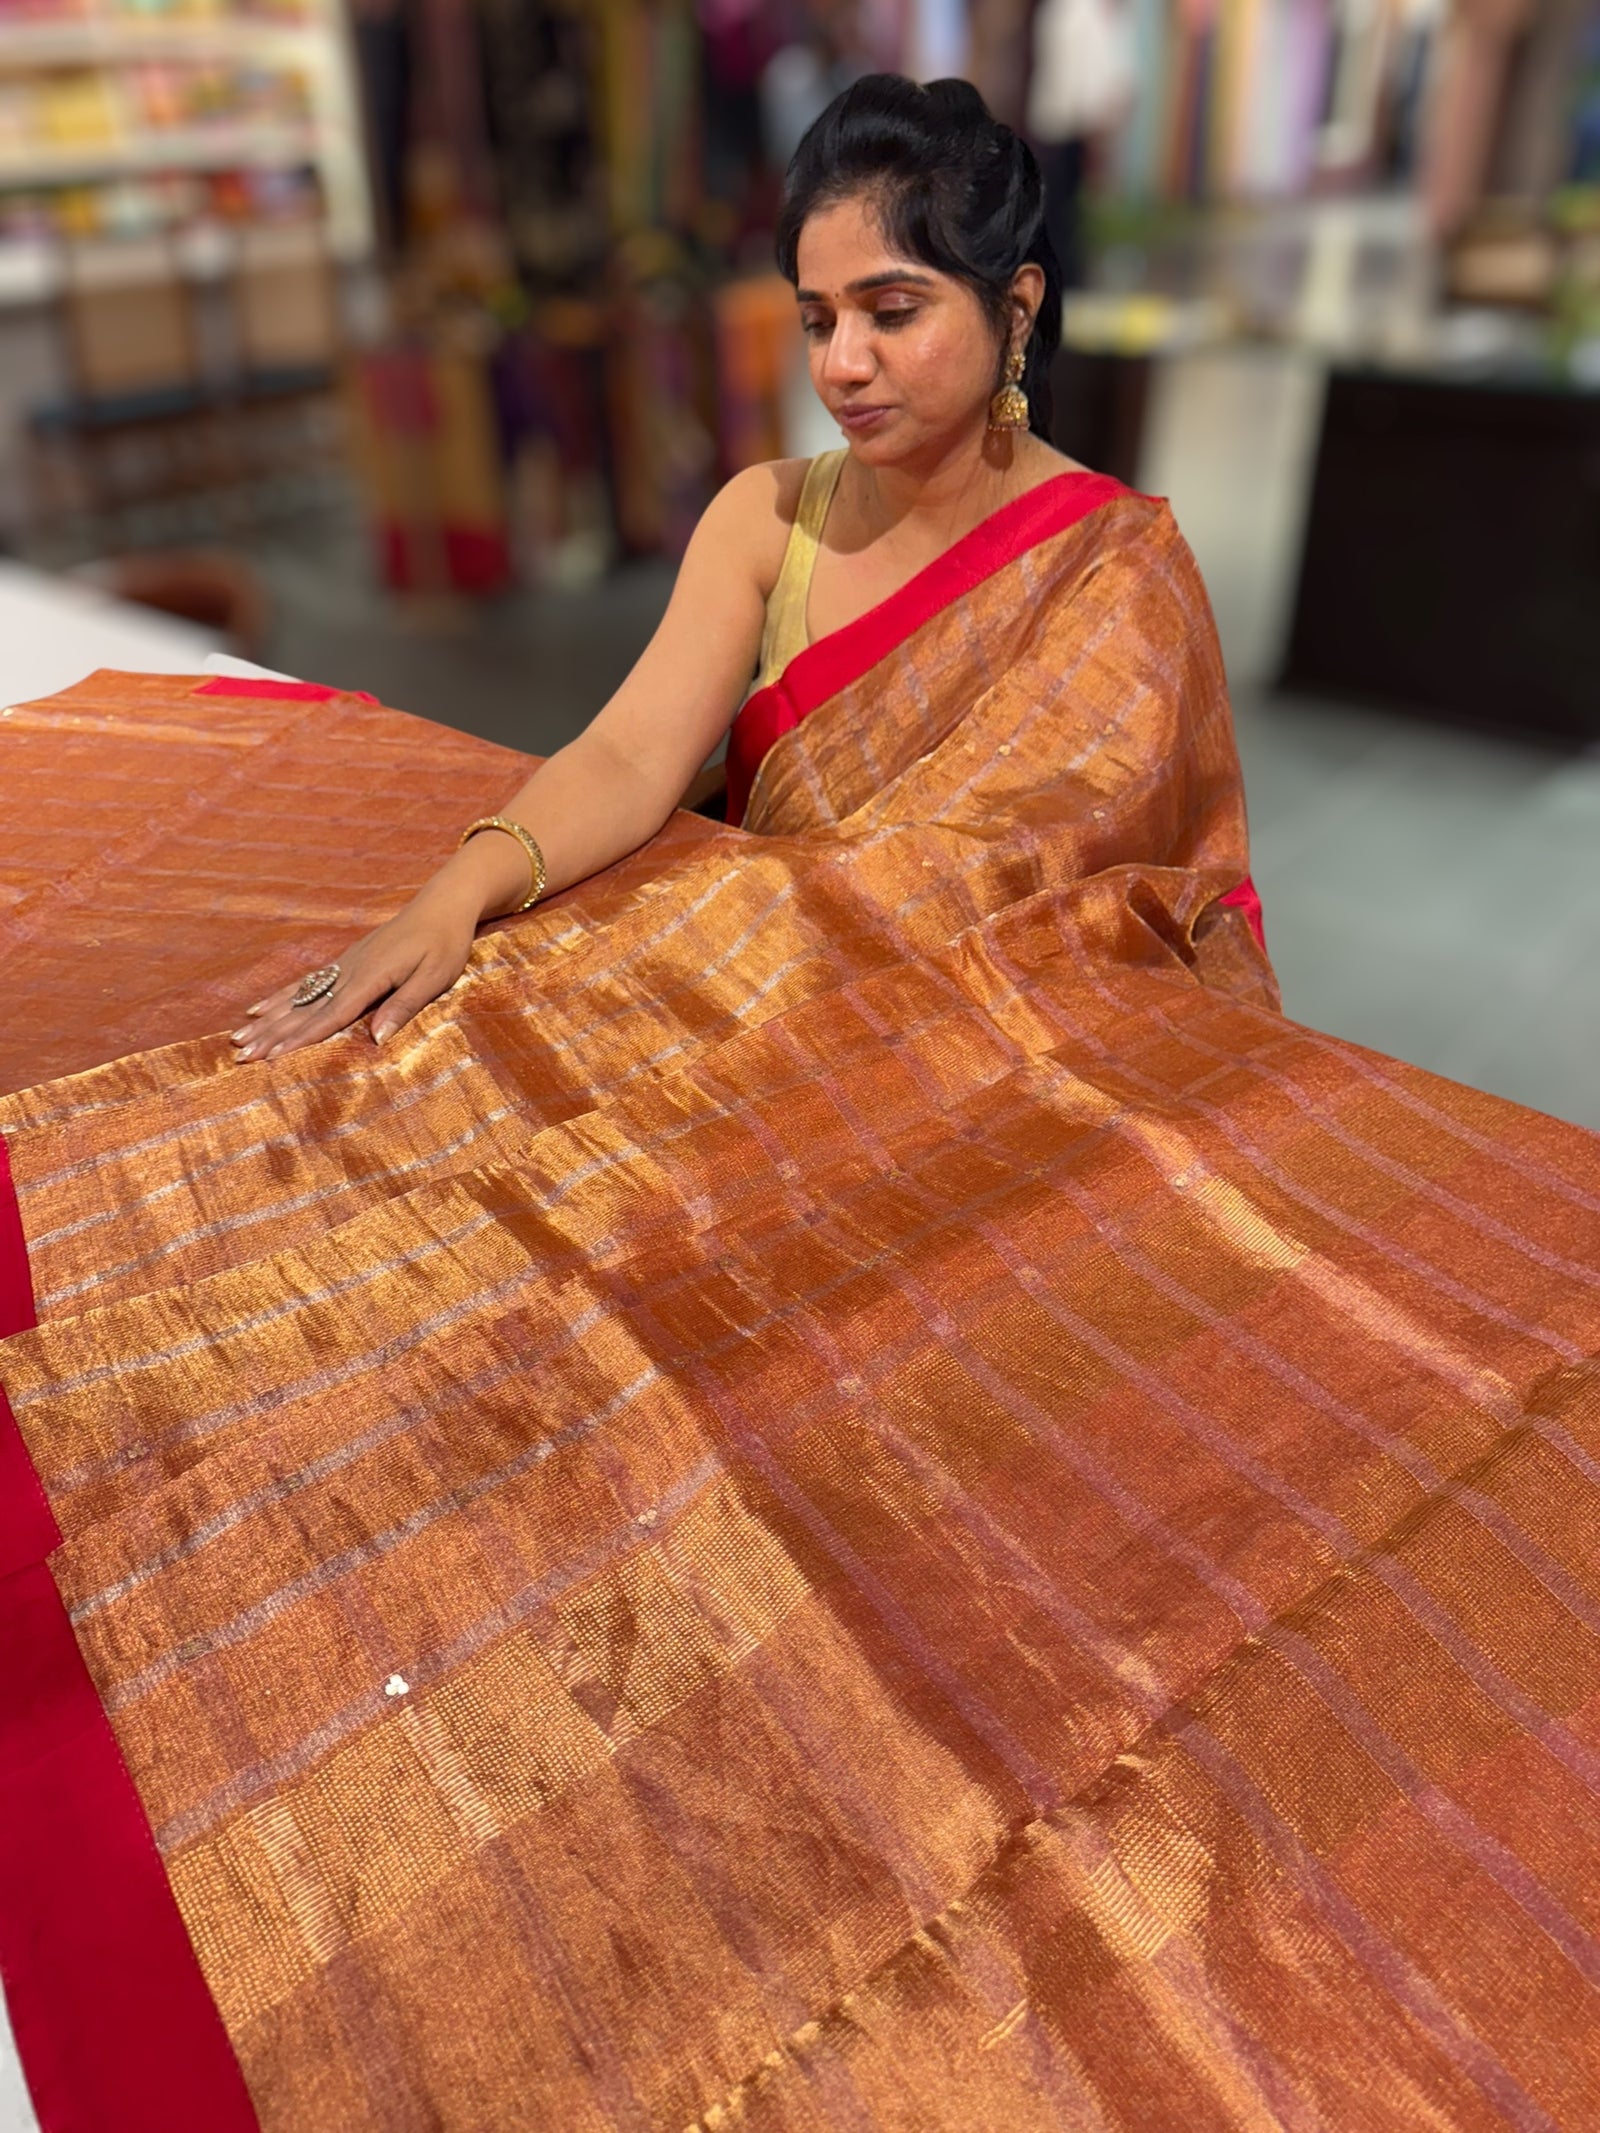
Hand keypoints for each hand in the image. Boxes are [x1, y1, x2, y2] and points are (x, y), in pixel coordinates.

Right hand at [231, 890, 477, 1063]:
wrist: (440, 906)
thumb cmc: (445, 944)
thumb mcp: (435, 977)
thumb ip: (404, 1006)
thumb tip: (377, 1039)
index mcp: (371, 976)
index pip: (331, 1014)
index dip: (302, 1037)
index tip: (274, 1056)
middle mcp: (349, 970)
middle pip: (304, 1008)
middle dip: (272, 1034)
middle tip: (240, 1055)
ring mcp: (342, 964)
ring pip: (297, 996)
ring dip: (267, 1020)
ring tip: (237, 1037)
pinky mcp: (343, 962)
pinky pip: (304, 983)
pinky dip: (279, 998)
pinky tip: (259, 1008)